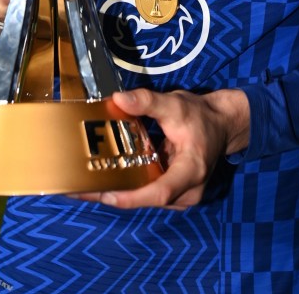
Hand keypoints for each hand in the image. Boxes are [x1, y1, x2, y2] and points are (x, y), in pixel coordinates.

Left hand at [76, 86, 249, 209]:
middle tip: (75, 188)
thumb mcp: (176, 104)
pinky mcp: (172, 192)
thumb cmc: (201, 116)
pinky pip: (145, 192)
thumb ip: (148, 102)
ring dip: (114, 192)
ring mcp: (179, 196)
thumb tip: (117, 99)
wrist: (222, 125)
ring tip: (80, 185)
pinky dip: (124, 186)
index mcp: (190, 171)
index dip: (131, 196)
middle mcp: (186, 192)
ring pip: (143, 198)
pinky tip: (100, 179)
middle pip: (145, 199)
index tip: (104, 193)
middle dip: (110, 194)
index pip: (159, 192)